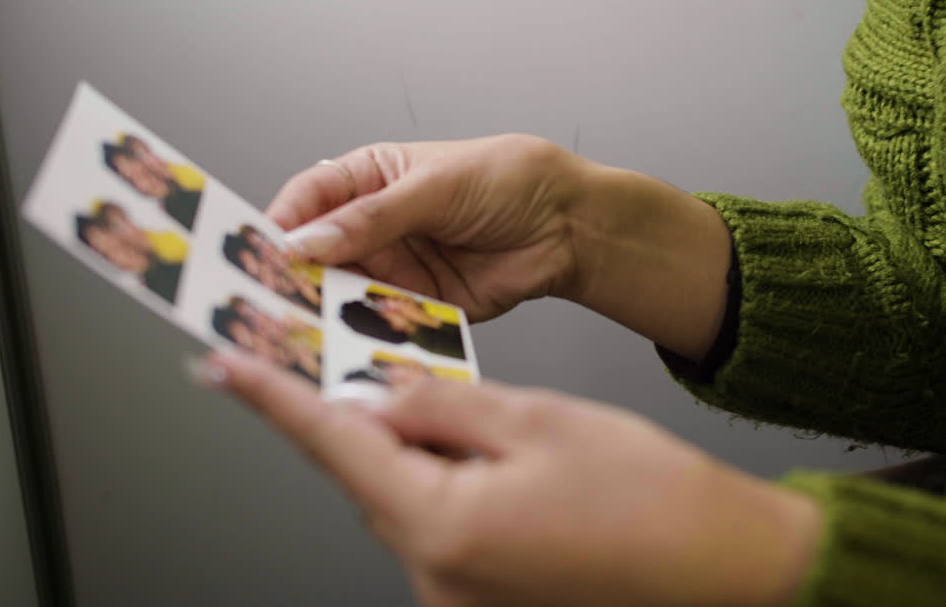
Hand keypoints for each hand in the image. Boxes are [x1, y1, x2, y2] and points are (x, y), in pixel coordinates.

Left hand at [200, 351, 819, 606]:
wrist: (723, 567)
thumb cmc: (651, 498)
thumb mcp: (538, 420)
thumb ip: (443, 403)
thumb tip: (381, 392)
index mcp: (442, 525)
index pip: (333, 444)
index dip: (271, 397)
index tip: (222, 363)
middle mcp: (437, 576)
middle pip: (371, 474)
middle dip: (373, 416)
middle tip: (388, 362)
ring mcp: (458, 596)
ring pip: (408, 498)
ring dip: (423, 451)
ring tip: (481, 416)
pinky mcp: (482, 598)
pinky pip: (440, 526)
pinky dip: (449, 484)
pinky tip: (494, 459)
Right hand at [269, 135, 583, 321]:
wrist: (568, 223)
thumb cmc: (507, 179)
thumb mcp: (435, 186)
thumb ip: (372, 217)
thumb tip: (306, 242)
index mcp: (368, 179)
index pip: (307, 200)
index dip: (279, 224)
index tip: (259, 252)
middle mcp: (373, 227)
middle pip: (315, 256)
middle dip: (293, 278)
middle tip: (268, 302)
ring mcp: (395, 269)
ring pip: (343, 294)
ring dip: (325, 312)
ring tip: (303, 330)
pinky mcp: (419, 307)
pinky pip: (384, 323)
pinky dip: (368, 335)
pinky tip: (353, 346)